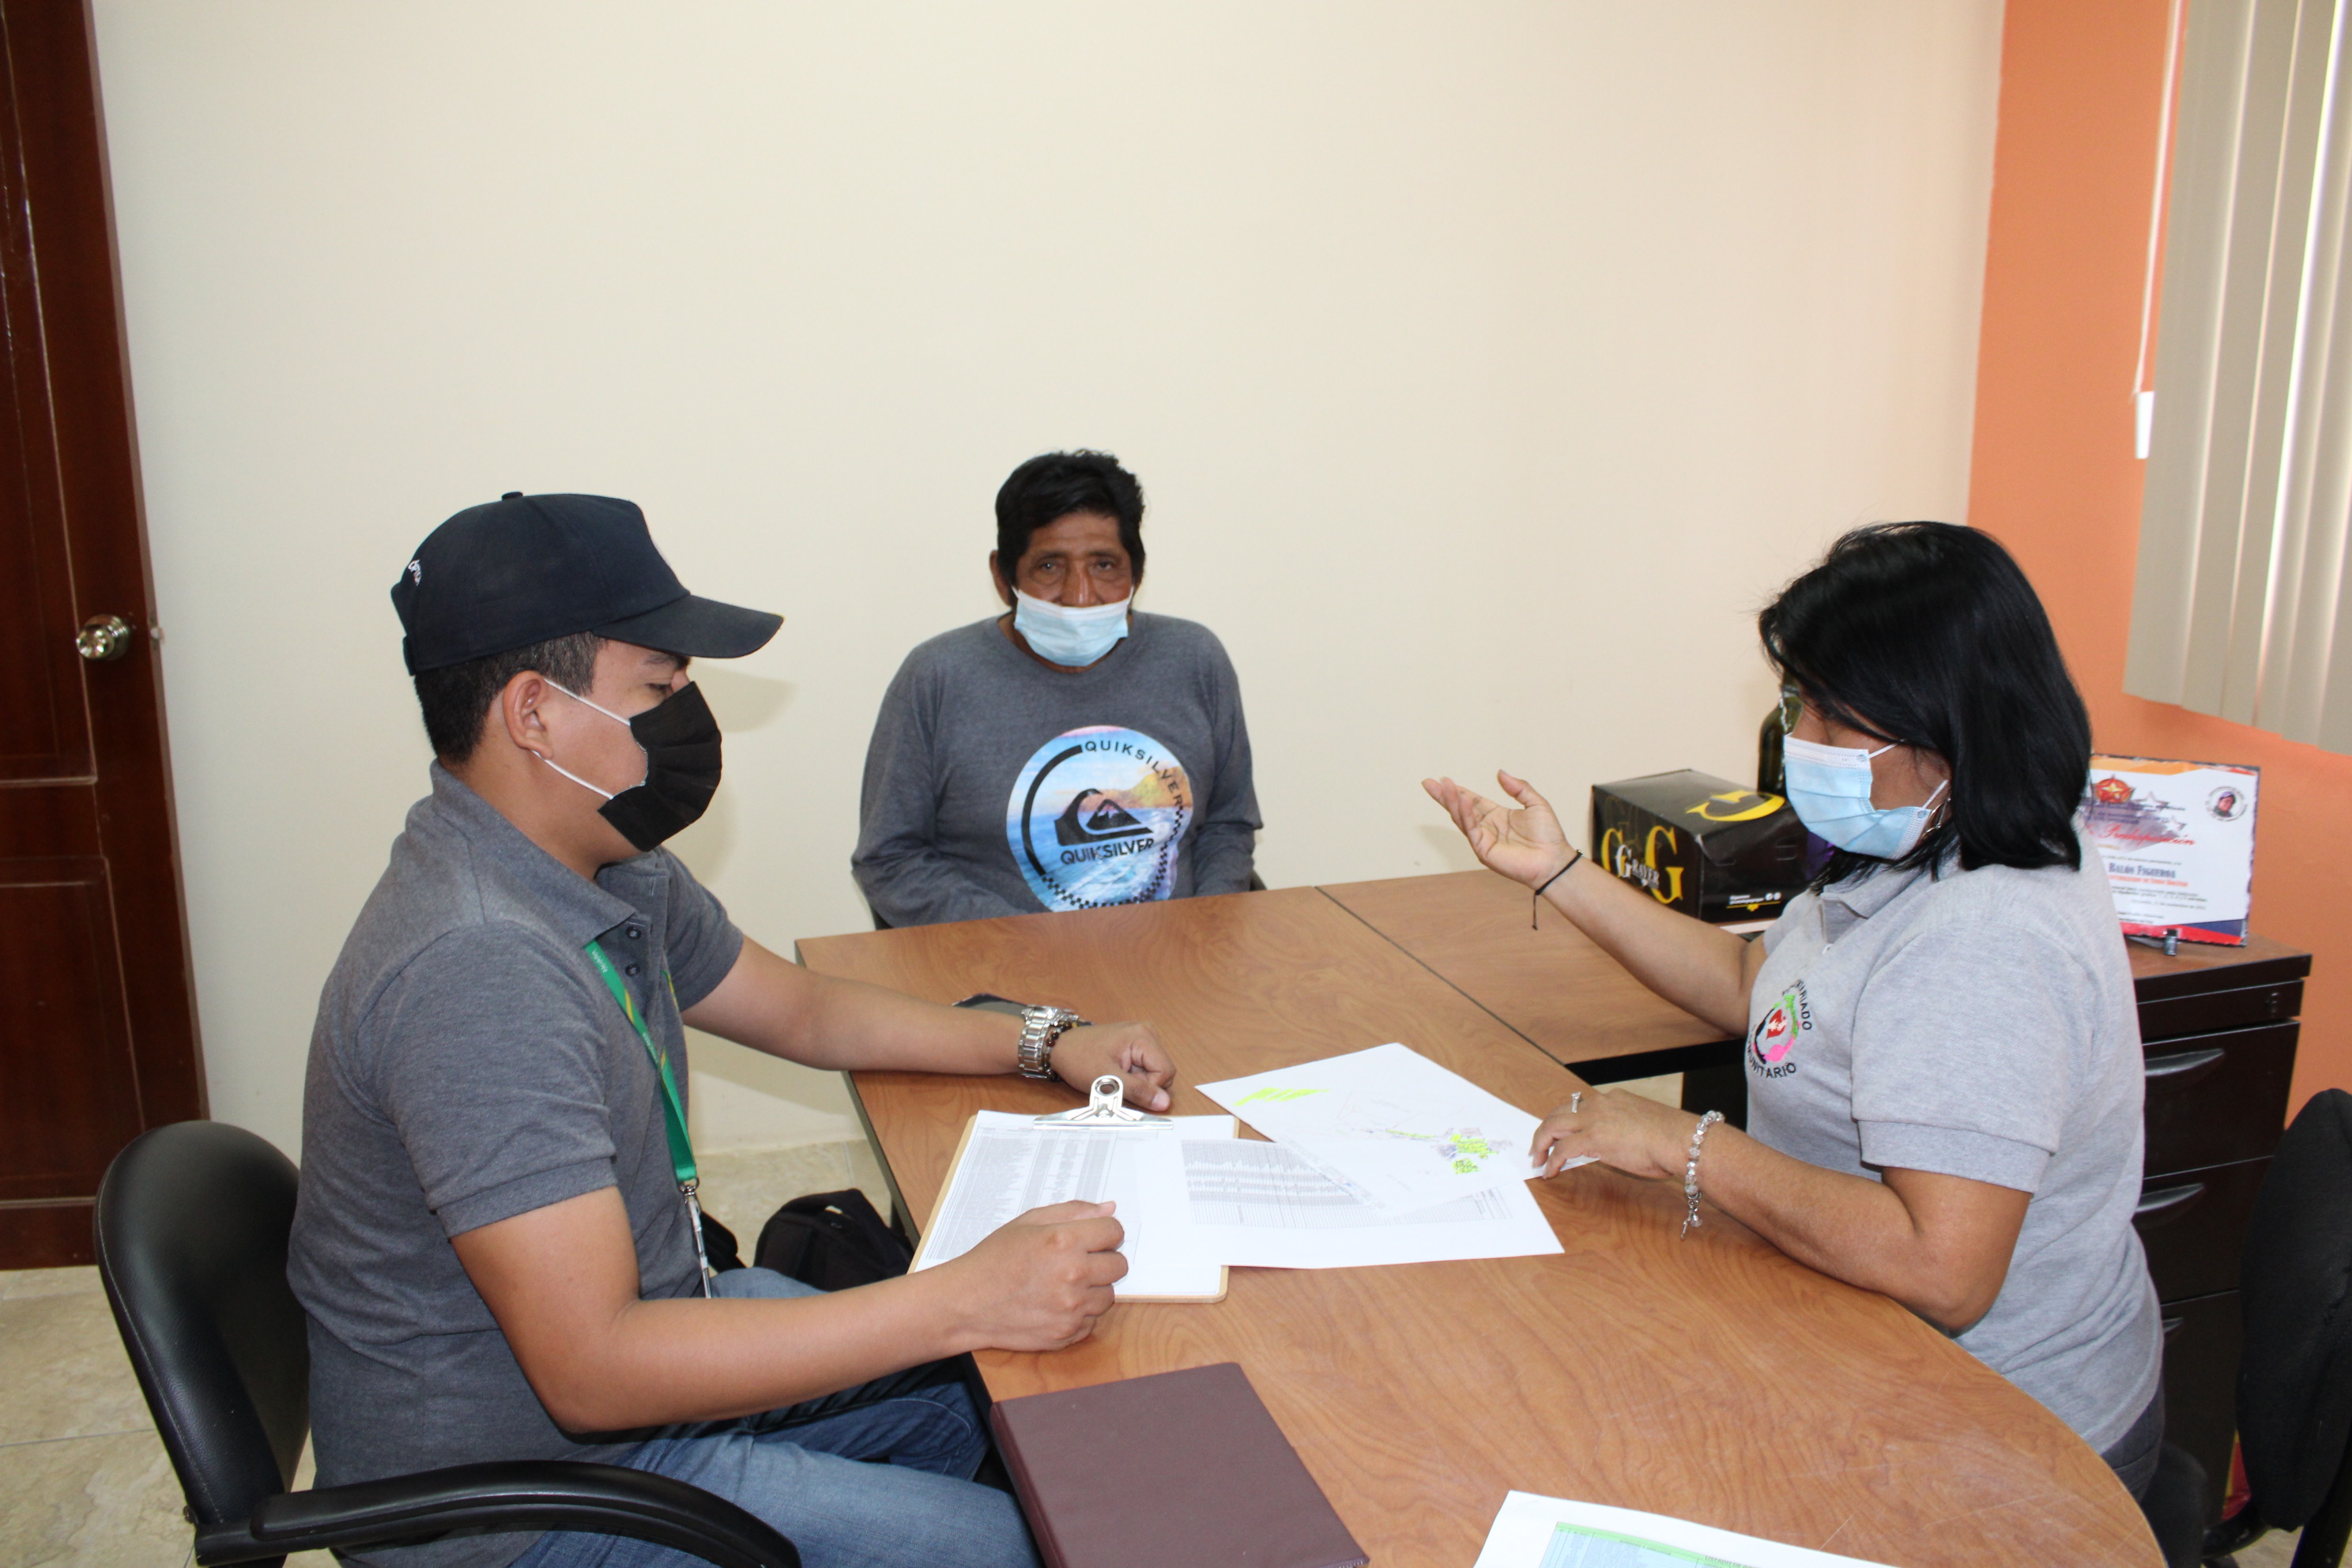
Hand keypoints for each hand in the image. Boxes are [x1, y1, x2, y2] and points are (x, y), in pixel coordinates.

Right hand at [941, 1200, 1127, 1351]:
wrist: (967, 1303)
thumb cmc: (995, 1259)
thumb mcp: (1029, 1222)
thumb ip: (1074, 1212)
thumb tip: (1110, 1208)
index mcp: (1065, 1241)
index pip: (1115, 1231)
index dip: (1104, 1233)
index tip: (1090, 1238)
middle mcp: (1073, 1275)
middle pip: (1119, 1265)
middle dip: (1103, 1260)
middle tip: (1076, 1261)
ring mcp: (1072, 1308)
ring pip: (1108, 1295)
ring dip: (1093, 1289)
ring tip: (1062, 1284)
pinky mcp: (1067, 1333)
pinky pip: (1092, 1320)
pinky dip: (1079, 1313)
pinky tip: (1055, 1304)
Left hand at [1053, 1021, 1174, 1111]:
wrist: (1059, 1047)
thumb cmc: (1079, 1060)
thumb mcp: (1108, 1080)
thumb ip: (1138, 1091)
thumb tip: (1165, 1102)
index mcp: (1143, 1036)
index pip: (1166, 1072)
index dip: (1148, 1087)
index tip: (1123, 1084)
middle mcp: (1147, 1032)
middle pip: (1162, 1070)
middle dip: (1143, 1083)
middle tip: (1117, 1079)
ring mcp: (1142, 1036)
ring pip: (1154, 1071)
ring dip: (1137, 1080)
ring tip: (1115, 1074)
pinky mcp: (1136, 1042)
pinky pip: (1145, 1066)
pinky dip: (1133, 1074)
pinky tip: (1116, 1070)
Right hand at [1422, 770, 1577, 888]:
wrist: (1554, 860)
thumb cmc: (1549, 836)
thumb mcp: (1536, 803)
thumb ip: (1519, 788)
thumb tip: (1500, 772)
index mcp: (1497, 816)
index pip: (1472, 801)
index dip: (1458, 791)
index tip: (1444, 780)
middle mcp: (1487, 827)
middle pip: (1461, 809)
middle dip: (1444, 796)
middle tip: (1429, 783)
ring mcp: (1484, 840)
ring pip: (1462, 818)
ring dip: (1452, 802)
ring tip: (1444, 786)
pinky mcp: (1484, 851)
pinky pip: (1471, 830)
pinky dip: (1466, 815)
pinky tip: (1463, 801)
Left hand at [1530, 1087, 1696, 1179]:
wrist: (1682, 1140)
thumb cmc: (1674, 1139)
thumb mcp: (1644, 1126)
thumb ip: (1626, 1131)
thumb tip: (1620, 1146)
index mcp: (1614, 1099)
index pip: (1580, 1106)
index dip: (1566, 1121)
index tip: (1562, 1133)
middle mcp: (1600, 1104)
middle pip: (1560, 1112)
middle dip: (1545, 1130)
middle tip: (1539, 1146)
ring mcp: (1595, 1119)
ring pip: (1553, 1125)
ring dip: (1542, 1143)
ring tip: (1538, 1159)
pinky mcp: (1593, 1138)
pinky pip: (1563, 1148)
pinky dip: (1552, 1160)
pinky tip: (1550, 1171)